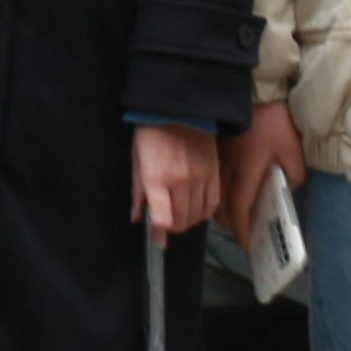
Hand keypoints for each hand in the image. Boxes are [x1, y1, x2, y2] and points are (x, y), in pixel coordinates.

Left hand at [133, 120, 221, 235]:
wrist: (179, 111)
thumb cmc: (150, 135)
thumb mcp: (136, 162)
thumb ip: (138, 193)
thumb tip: (137, 219)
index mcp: (157, 179)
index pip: (163, 218)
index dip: (160, 233)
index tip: (158, 239)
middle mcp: (180, 182)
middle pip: (181, 221)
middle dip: (172, 229)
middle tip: (167, 226)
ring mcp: (201, 178)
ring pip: (198, 215)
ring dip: (188, 222)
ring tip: (180, 218)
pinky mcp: (214, 173)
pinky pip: (213, 203)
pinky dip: (204, 213)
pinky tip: (197, 211)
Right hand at [214, 100, 301, 243]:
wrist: (256, 93)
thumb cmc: (276, 121)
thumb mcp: (293, 149)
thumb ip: (294, 174)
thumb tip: (289, 189)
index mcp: (246, 172)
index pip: (240, 210)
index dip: (243, 231)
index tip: (249, 246)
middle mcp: (226, 172)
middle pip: (222, 209)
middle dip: (233, 226)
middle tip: (246, 235)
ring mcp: (217, 164)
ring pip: (214, 198)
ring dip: (224, 213)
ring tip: (238, 220)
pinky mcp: (214, 156)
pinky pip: (213, 186)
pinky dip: (220, 198)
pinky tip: (230, 198)